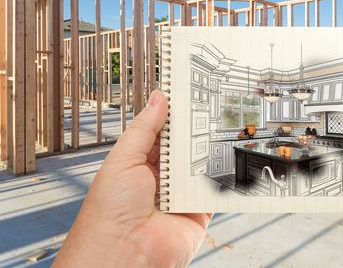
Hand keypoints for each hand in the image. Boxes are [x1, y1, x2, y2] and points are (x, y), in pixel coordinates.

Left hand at [54, 90, 210, 266]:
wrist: (123, 254)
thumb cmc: (110, 212)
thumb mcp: (124, 159)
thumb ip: (145, 129)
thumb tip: (158, 98)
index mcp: (140, 163)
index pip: (163, 132)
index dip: (174, 113)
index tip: (189, 93)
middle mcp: (162, 178)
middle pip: (186, 146)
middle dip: (197, 129)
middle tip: (213, 105)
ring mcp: (181, 194)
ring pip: (203, 164)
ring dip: (211, 151)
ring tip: (224, 127)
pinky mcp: (199, 211)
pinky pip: (216, 190)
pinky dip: (225, 177)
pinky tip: (230, 159)